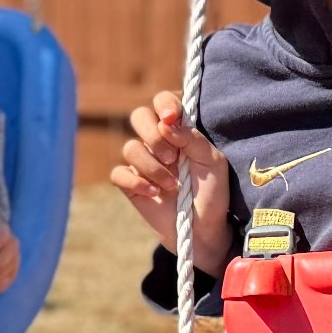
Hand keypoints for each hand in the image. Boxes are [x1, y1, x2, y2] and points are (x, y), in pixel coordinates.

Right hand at [109, 90, 234, 273]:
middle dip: (152, 134)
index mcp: (179, 130)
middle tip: (173, 157)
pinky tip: (154, 194)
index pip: (163, 102)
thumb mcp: (212, 162)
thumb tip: (167, 122)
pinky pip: (119, 173)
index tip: (171, 117)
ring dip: (152, 166)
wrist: (202, 231)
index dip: (164, 103)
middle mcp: (158, 142)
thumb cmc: (211, 194)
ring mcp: (143, 163)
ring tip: (172, 185)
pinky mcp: (131, 185)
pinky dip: (136, 182)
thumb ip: (192, 138)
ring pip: (130, 147)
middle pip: (139, 116)